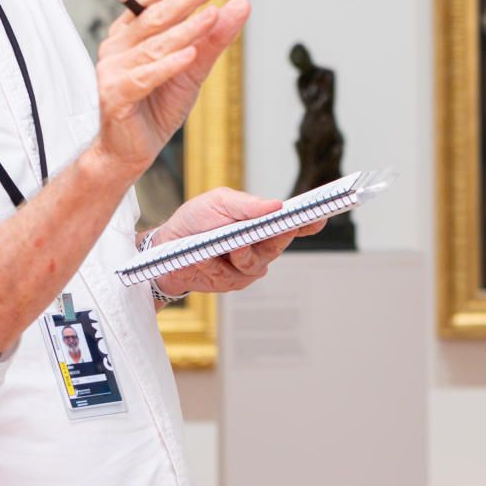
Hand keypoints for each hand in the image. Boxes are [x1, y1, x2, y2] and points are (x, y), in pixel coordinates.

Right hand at [92, 0, 245, 182]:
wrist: (130, 150)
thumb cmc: (155, 106)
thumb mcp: (192, 69)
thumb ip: (214, 38)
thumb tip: (240, 4)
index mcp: (130, 33)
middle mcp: (118, 46)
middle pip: (153, 15)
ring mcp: (113, 70)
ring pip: (153, 45)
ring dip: (185, 30)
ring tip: (212, 16)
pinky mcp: (115, 95)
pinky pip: (144, 77)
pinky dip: (167, 66)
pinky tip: (188, 56)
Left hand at [150, 187, 322, 295]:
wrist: (166, 247)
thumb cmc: (195, 220)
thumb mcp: (218, 202)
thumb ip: (247, 205)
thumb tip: (276, 205)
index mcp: (261, 223)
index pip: (291, 224)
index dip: (308, 222)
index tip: (319, 217)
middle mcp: (260, 246)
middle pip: (278, 244)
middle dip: (271, 236)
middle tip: (266, 227)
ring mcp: (248, 267)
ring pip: (255, 263)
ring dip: (236, 252)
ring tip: (219, 244)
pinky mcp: (232, 283)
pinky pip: (231, 276)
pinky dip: (214, 264)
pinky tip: (202, 257)